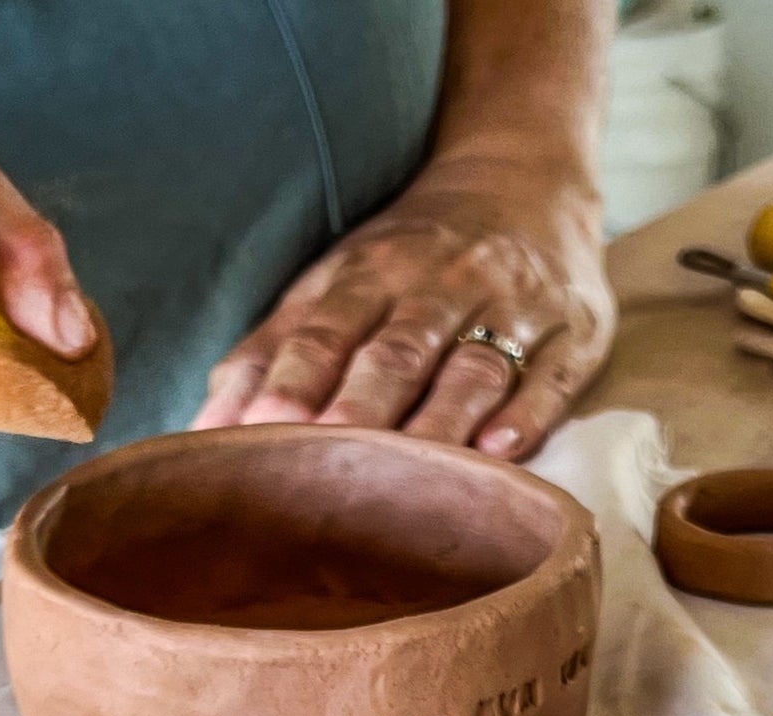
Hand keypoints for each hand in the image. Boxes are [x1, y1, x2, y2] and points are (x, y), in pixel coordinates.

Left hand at [191, 163, 613, 460]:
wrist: (526, 181)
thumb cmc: (406, 261)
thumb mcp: (332, 285)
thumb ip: (269, 352)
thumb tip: (200, 432)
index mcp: (366, 275)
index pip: (322, 333)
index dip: (289, 384)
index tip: (256, 436)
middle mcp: (436, 285)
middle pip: (394, 351)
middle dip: (357, 407)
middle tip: (323, 462)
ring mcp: (509, 306)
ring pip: (469, 366)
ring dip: (436, 421)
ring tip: (408, 477)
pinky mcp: (572, 332)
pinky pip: (550, 375)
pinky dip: (525, 415)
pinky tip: (499, 453)